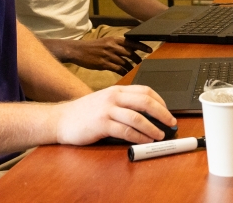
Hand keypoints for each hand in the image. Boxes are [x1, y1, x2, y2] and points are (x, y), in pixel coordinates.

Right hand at [53, 84, 175, 145]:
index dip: (160, 101)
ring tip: (160, 135)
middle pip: (145, 102)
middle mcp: (114, 97)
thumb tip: (147, 114)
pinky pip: (126, 131)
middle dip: (162, 113)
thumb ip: (123, 103)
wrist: (61, 119)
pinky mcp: (102, 124)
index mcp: (117, 90)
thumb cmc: (84, 112)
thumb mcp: (105, 101)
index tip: (168, 111)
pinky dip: (139, 137)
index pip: (145, 90)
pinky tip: (145, 140)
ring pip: (138, 117)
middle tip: (171, 122)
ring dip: (153, 127)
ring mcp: (107, 110)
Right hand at [60, 37, 152, 74]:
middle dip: (138, 59)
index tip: (150, 50)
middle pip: (130, 53)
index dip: (142, 46)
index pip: (131, 41)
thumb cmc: (92, 47)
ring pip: (125, 62)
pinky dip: (123, 72)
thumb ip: (116, 45)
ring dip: (131, 67)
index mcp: (114, 39)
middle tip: (143, 64)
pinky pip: (117, 69)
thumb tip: (129, 51)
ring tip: (135, 70)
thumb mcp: (105, 42)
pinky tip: (126, 74)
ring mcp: (108, 55)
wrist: (77, 51)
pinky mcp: (104, 64)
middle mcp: (112, 46)